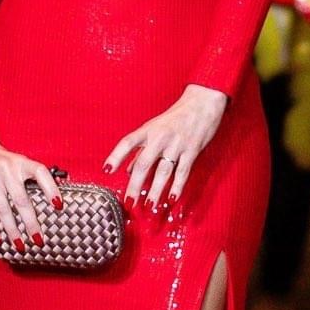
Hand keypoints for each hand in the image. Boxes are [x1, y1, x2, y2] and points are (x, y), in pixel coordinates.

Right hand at [0, 137, 62, 248]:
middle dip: (31, 222)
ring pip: (4, 208)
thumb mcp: (17, 161)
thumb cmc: (0, 158)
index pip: (40, 173)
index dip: (51, 188)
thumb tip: (53, 197)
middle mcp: (8, 169)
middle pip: (22, 200)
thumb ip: (31, 177)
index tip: (58, 206)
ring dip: (12, 230)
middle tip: (39, 240)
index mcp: (22, 162)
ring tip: (20, 245)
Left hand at [104, 84, 228, 214]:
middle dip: (135, 185)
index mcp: (148, 130)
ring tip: (149, 206)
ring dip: (155, 191)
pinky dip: (177, 187)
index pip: (128, 143)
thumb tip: (128, 170)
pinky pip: (183, 172)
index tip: (107, 170)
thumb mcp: (154, 128)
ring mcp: (176, 145)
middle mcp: (160, 137)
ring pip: (163, 171)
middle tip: (130, 202)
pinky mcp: (192, 151)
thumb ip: (140, 149)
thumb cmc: (176, 116)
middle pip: (144, 163)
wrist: (202, 103)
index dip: (116, 156)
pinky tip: (171, 199)